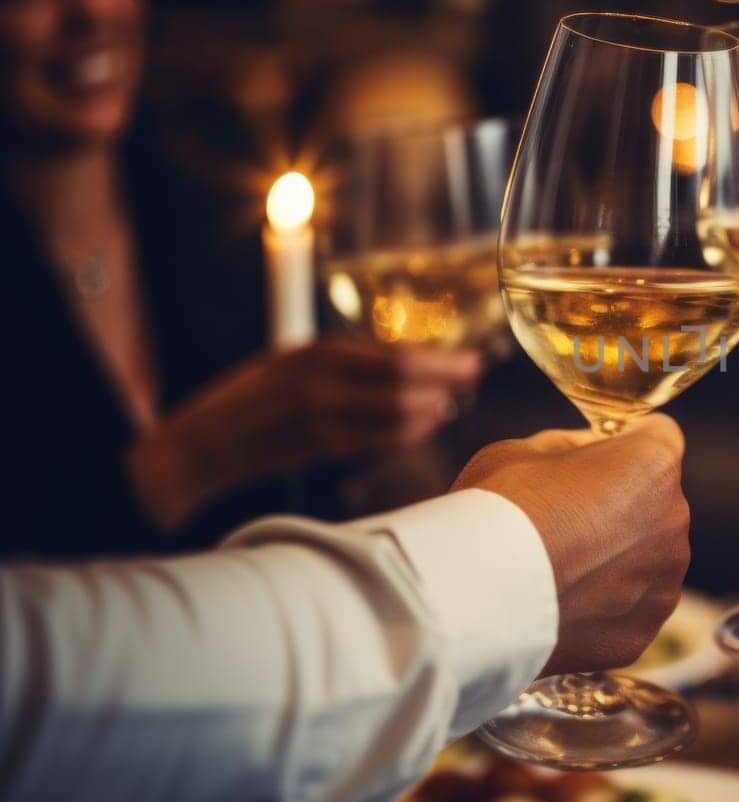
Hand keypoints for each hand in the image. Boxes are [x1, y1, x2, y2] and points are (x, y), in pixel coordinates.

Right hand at [128, 339, 481, 527]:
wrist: (202, 443)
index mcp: (317, 353)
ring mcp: (319, 417)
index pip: (398, 357)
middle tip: (473, 379)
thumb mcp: (296, 365)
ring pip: (397, 416)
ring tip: (448, 404)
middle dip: (448, 383)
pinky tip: (422, 426)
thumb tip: (410, 367)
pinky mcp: (316, 448)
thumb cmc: (251, 401)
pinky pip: (376, 442)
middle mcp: (321, 382)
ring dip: (431, 410)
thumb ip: (347, 364)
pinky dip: (407, 433)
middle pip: (406, 384)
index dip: (443, 362)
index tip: (474, 361)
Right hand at [452, 414, 690, 675]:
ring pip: (646, 561)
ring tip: (560, 570)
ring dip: (616, 561)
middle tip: (567, 520)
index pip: (659, 437)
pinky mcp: (640, 633)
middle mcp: (674, 523)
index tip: (600, 457)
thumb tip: (590, 452)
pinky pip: (628, 611)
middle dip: (622, 507)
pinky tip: (561, 605)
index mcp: (653, 466)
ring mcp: (662, 583)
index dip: (627, 444)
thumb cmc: (497, 509)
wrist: (472, 599)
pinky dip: (604, 609)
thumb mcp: (524, 450)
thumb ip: (572, 448)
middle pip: (656, 504)